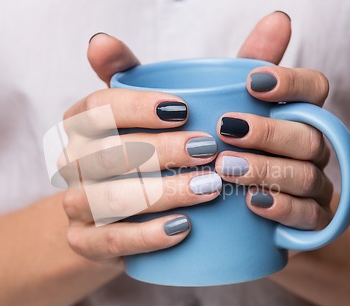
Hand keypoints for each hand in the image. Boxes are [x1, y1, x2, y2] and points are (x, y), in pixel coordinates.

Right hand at [63, 34, 220, 263]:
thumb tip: (277, 21)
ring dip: (160, 193)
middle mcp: (72, 158)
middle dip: (159, 150)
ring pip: (109, 198)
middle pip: (107, 152)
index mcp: (83, 120)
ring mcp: (75, 202)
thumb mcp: (173, 111)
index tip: (183, 109)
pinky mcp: (83, 240)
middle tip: (208, 150)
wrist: (116, 211)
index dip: (138, 106)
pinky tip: (184, 229)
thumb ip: (219, 72)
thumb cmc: (153, 151)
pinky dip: (146, 235)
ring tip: (208, 188)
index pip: (99, 106)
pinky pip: (109, 240)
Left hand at [215, 11, 333, 229]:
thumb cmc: (240, 148)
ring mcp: (316, 186)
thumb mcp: (240, 105)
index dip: (290, 82)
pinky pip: (309, 215)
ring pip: (307, 175)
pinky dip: (282, 207)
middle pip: (309, 135)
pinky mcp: (311, 219)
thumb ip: (254, 65)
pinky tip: (253, 203)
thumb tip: (279, 18)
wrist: (244, 209)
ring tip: (226, 168)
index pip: (314, 89)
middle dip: (268, 132)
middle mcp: (314, 148)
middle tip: (227, 130)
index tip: (252, 82)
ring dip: (267, 169)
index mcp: (299, 116)